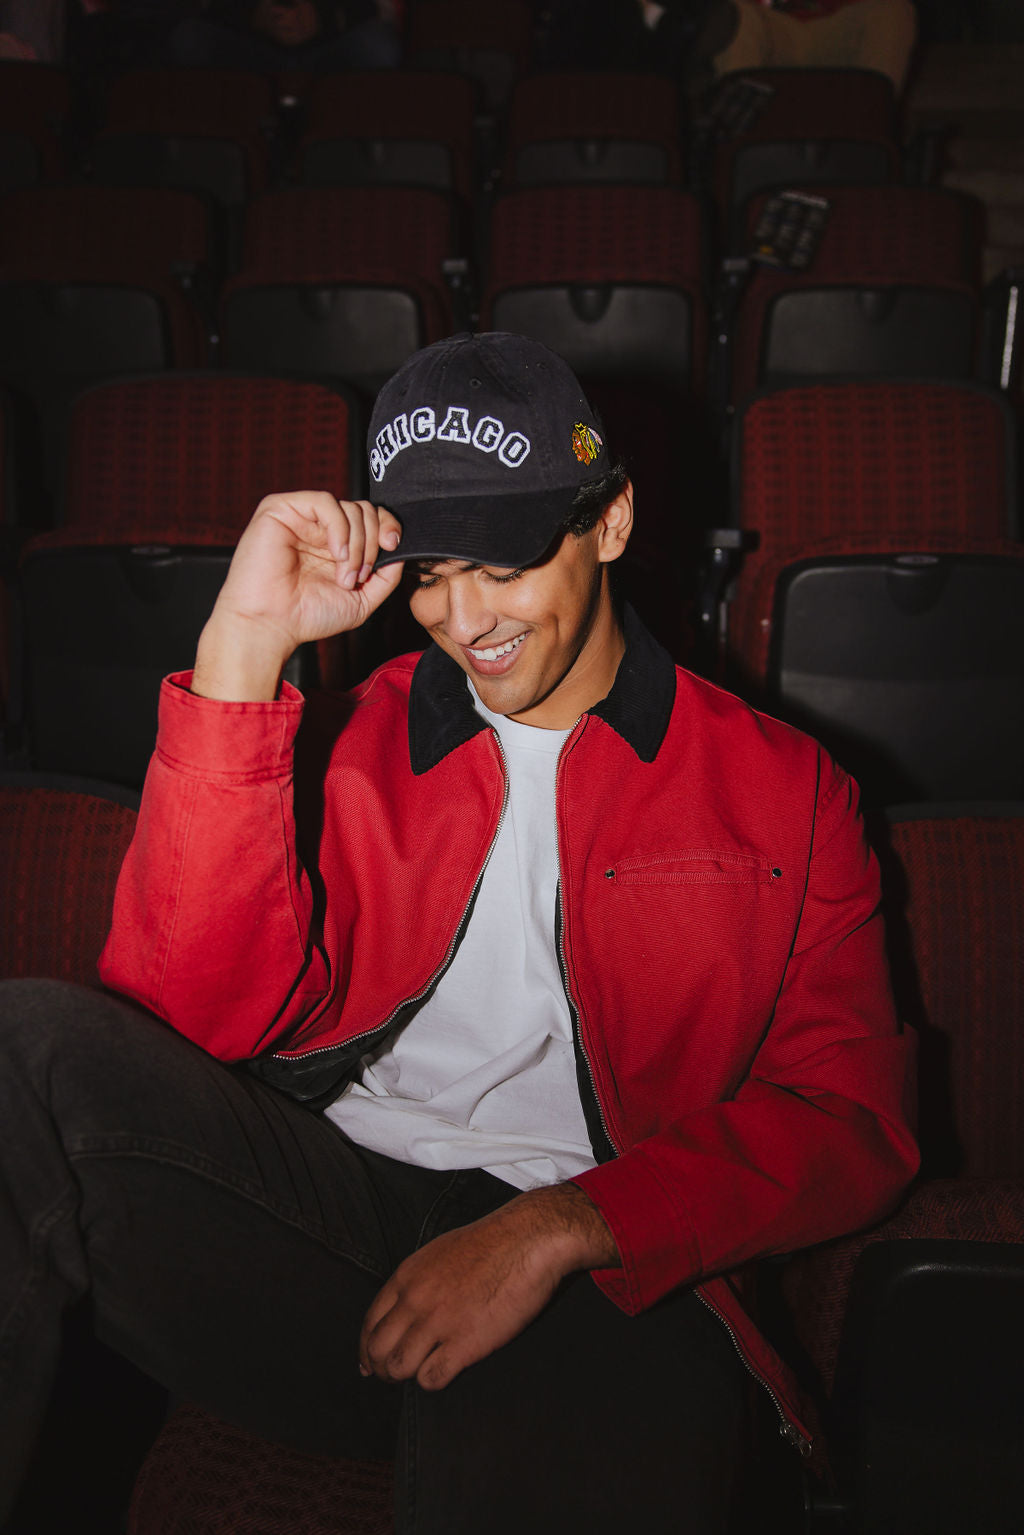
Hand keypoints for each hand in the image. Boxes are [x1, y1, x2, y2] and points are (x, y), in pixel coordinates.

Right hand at [193, 492, 402, 699]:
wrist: (271, 625)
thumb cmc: (307, 616)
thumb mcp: (362, 600)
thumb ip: (386, 576)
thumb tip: (401, 551)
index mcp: (335, 544)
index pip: (370, 518)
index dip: (387, 527)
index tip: (393, 547)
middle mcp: (319, 528)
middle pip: (364, 510)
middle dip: (373, 542)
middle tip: (360, 575)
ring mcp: (301, 517)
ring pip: (349, 507)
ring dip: (357, 543)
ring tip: (345, 575)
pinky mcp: (281, 509)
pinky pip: (325, 502)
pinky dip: (340, 528)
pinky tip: (336, 554)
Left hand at [358, 1182, 618, 1391]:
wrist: (528, 1241)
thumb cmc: (490, 1244)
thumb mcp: (439, 1252)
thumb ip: (417, 1280)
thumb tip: (404, 1306)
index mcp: (407, 1276)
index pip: (369, 1322)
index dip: (366, 1348)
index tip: (369, 1363)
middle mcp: (415, 1300)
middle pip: (377, 1349)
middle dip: (381, 1368)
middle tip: (394, 1375)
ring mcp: (438, 1323)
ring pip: (398, 1367)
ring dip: (405, 1376)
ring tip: (419, 1373)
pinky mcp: (464, 1343)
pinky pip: (431, 1378)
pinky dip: (433, 1380)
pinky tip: (445, 1370)